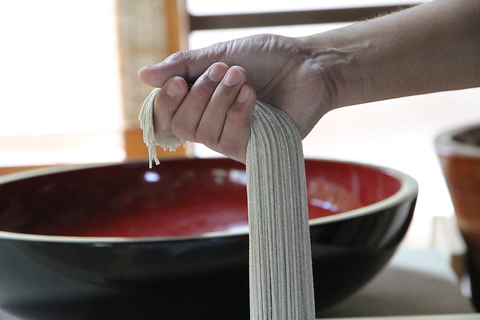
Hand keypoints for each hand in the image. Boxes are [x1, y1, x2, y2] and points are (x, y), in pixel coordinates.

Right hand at [138, 34, 336, 162]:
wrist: (308, 65)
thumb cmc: (267, 58)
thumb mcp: (221, 54)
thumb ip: (184, 67)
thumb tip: (143, 76)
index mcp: (199, 102)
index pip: (165, 116)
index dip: (166, 103)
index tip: (178, 82)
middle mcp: (211, 124)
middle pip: (182, 126)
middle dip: (200, 95)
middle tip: (224, 69)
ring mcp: (231, 139)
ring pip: (204, 134)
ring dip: (221, 100)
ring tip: (242, 77)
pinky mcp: (252, 149)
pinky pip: (230, 140)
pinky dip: (238, 114)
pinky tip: (252, 95)